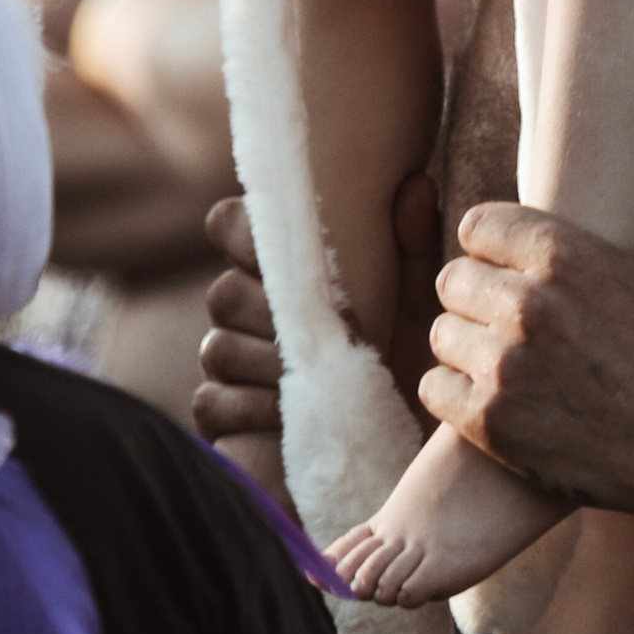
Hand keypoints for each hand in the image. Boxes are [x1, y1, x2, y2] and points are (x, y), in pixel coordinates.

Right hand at [193, 175, 441, 446]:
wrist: (404, 449)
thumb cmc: (412, 365)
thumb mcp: (421, 304)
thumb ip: (414, 245)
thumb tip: (414, 183)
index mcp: (285, 269)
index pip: (232, 225)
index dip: (244, 231)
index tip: (280, 248)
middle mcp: (246, 309)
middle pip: (223, 292)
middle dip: (274, 315)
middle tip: (331, 331)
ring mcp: (230, 363)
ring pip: (217, 347)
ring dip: (270, 365)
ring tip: (320, 378)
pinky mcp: (223, 416)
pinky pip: (212, 402)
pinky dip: (251, 408)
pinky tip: (289, 415)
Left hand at [420, 187, 633, 511]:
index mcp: (565, 254)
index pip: (477, 225)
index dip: (492, 248)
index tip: (509, 270)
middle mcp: (527, 303)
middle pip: (452, 279)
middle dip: (477, 298)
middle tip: (507, 323)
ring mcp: (504, 364)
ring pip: (441, 333)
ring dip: (466, 347)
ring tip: (504, 363)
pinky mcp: (489, 420)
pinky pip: (433, 386)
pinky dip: (455, 394)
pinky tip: (492, 399)